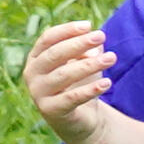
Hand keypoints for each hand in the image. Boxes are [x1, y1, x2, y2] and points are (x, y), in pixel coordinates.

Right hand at [20, 19, 114, 142]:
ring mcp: (38, 92)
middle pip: (55, 54)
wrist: (82, 118)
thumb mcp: (85, 63)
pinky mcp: (50, 110)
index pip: (48, 39)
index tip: (89, 25)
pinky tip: (107, 83)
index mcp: (36, 58)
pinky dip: (90, 89)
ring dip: (90, 64)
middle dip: (79, 43)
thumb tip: (96, 40)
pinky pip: (72, 98)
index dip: (67, 30)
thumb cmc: (81, 83)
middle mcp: (32, 73)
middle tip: (101, 36)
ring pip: (64, 74)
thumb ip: (88, 50)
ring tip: (112, 58)